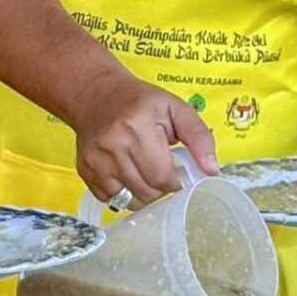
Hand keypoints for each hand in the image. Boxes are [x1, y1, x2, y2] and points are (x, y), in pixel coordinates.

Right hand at [66, 72, 217, 207]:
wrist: (96, 95)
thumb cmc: (140, 102)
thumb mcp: (176, 108)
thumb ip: (199, 137)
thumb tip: (212, 170)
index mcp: (137, 128)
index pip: (162, 177)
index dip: (175, 180)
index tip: (175, 169)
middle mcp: (112, 145)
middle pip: (147, 192)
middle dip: (160, 187)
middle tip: (160, 168)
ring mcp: (95, 160)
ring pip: (129, 200)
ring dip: (143, 192)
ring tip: (144, 170)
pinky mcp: (85, 170)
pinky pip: (110, 199)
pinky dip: (124, 193)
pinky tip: (126, 173)